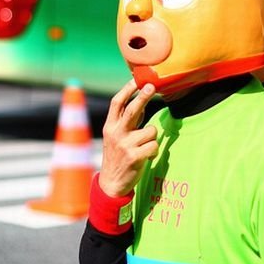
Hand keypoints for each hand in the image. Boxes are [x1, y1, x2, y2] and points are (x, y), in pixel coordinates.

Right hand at [99, 80, 158, 197]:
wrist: (111, 183)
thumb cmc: (117, 156)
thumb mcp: (116, 136)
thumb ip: (128, 121)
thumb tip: (143, 104)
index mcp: (110, 126)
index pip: (117, 103)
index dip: (127, 90)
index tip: (137, 80)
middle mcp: (115, 133)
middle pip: (131, 110)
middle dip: (143, 96)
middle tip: (152, 86)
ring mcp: (124, 146)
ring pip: (151, 131)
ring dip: (152, 137)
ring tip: (144, 147)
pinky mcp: (134, 157)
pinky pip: (154, 146)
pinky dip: (154, 150)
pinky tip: (146, 157)